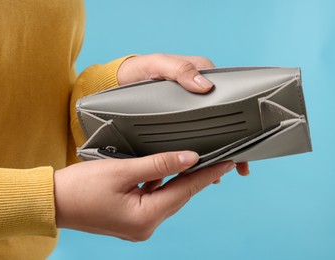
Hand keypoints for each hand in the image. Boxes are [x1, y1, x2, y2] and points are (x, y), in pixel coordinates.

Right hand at [54, 151, 235, 240]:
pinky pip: (154, 200)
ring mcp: (138, 225)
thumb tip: (189, 158)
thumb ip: (158, 164)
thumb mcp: (122, 170)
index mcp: (145, 218)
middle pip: (178, 196)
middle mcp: (145, 227)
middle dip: (196, 177)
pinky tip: (166, 171)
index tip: (227, 162)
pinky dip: (162, 185)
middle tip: (217, 158)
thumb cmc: (81, 187)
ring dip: (179, 180)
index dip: (207, 175)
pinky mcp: (130, 219)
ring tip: (196, 162)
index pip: (185, 191)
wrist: (52, 201)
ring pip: (167, 198)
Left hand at [117, 53, 249, 178]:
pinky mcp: (177, 119)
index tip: (244, 140)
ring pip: (210, 131)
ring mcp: (188, 108)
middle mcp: (198, 93)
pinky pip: (193, 136)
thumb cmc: (140, 70)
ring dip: (218, 151)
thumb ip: (180, 70)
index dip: (239, 118)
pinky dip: (198, 151)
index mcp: (199, 76)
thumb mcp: (159, 65)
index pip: (227, 95)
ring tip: (221, 173)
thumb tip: (205, 86)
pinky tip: (200, 167)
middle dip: (233, 142)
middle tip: (239, 165)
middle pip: (223, 119)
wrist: (119, 82)